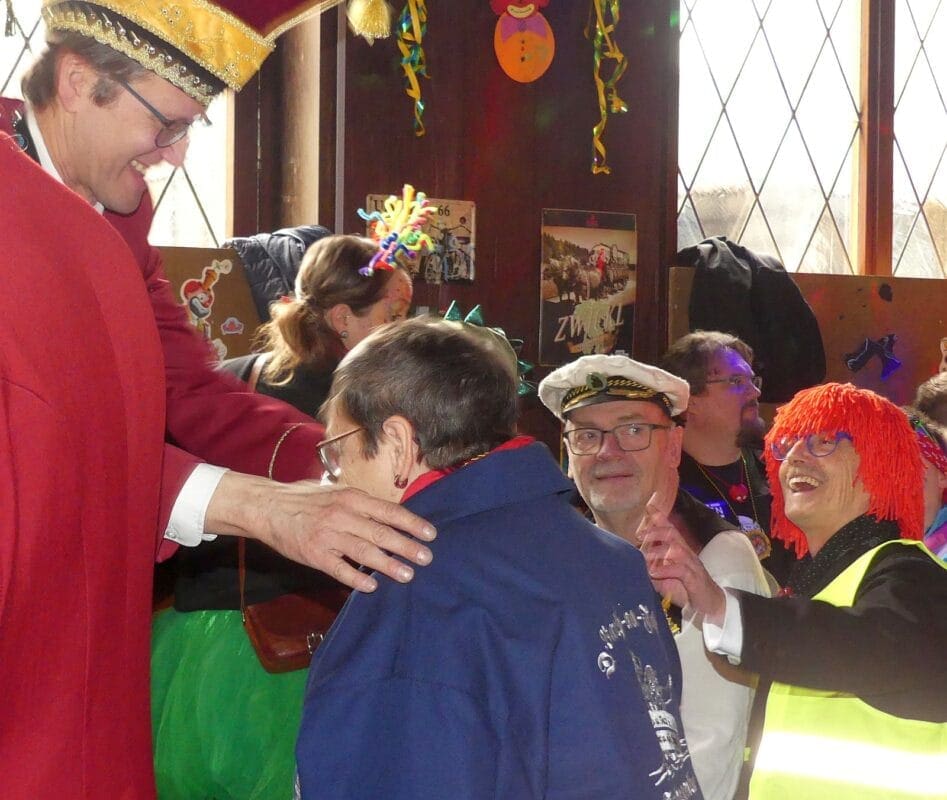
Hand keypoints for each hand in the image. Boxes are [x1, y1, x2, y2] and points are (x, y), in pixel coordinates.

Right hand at [206, 473, 435, 591]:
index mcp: (351, 498)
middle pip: (381, 533)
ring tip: (407, 575)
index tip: (430, 534)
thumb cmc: (305, 499)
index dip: (411, 523)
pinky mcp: (314, 555)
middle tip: (426, 558)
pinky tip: (372, 586)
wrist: (268, 506)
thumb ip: (361, 503)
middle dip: (406, 546)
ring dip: (388, 564)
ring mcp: (328, 536)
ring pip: (364, 552)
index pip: (388, 511)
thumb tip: (391, 514)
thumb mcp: (336, 492)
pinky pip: (339, 569)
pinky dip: (356, 578)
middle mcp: (342, 515)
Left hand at [639, 515, 726, 623]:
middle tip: (639, 535)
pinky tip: (654, 573)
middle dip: (656, 530)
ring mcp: (692, 565)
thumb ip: (652, 570)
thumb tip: (636, 565)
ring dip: (659, 550)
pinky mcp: (694, 579)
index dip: (660, 518)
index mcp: (680, 551)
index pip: (671, 529)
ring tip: (644, 555)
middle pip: (673, 534)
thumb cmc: (686, 589)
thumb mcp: (665, 579)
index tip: (648, 507)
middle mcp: (686, 554)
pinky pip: (680, 570)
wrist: (710, 606)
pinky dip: (665, 570)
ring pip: (677, 549)